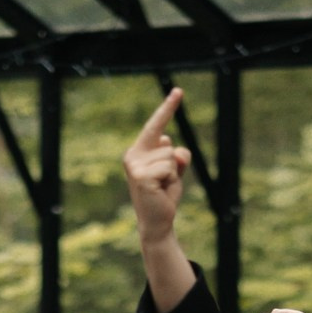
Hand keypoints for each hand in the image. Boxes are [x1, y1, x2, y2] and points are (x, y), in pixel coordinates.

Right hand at [123, 89, 192, 243]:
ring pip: (171, 157)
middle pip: (169, 146)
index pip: (156, 126)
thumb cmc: (164, 195)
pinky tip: (159, 191)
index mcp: (138, 151)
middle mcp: (132, 155)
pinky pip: (169, 168)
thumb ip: (176, 155)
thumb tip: (168, 142)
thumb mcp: (174, 170)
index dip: (168, 108)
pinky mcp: (140, 176)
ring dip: (173, 174)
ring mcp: (134, 165)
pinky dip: (171, 180)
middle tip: (164, 183)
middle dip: (175, 164)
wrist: (157, 221)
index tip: (179, 90)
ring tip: (161, 187)